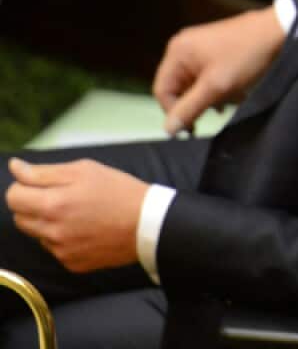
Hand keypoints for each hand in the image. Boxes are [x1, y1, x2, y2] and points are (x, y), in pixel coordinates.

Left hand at [5, 158, 148, 272]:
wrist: (149, 224)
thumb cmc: (119, 191)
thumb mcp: (85, 170)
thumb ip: (44, 171)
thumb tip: (15, 167)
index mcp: (53, 204)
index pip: (12, 196)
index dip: (24, 187)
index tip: (40, 185)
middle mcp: (52, 231)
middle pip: (19, 217)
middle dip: (33, 206)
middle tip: (61, 198)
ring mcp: (61, 250)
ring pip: (36, 234)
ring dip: (47, 224)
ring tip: (77, 215)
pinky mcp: (71, 264)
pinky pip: (55, 249)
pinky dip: (64, 240)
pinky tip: (86, 231)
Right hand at [152, 6, 284, 134]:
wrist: (281, 31)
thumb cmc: (247, 56)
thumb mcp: (217, 86)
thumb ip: (190, 108)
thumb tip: (168, 129)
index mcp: (178, 52)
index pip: (162, 90)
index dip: (175, 112)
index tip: (193, 128)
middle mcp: (184, 47)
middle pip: (180, 87)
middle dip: (199, 102)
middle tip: (217, 112)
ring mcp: (201, 47)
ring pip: (197, 84)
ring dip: (213, 97)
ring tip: (232, 100)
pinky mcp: (217, 50)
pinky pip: (210, 76)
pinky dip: (221, 87)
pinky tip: (238, 93)